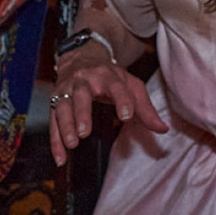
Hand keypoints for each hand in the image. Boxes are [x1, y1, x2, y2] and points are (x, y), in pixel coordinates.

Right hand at [48, 47, 165, 165]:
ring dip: (65, 125)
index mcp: (107, 75)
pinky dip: (55, 140)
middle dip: (82, 113)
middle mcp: (84, 80)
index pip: (116, 86)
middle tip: (85, 132)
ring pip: (62, 106)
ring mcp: (67, 89)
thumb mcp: (129, 85)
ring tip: (72, 143)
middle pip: (81, 94)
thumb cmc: (109, 76)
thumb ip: (145, 108)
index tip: (127, 116)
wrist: (80, 56)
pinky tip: (61, 158)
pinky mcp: (55, 100)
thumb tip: (163, 129)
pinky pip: (52, 120)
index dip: (122, 100)